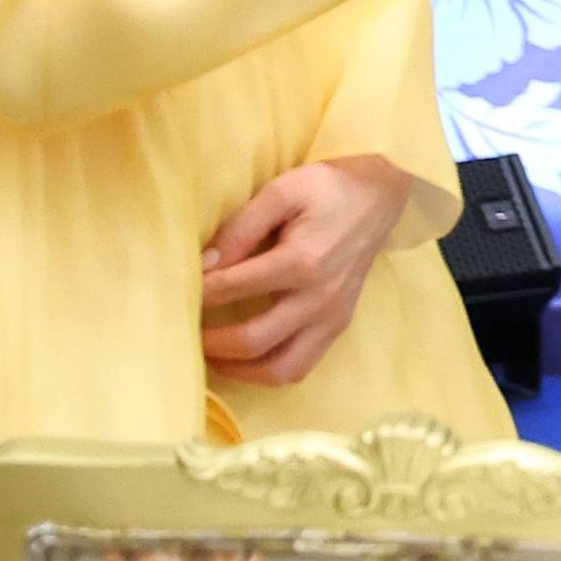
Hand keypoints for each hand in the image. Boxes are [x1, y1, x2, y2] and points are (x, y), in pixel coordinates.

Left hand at [198, 155, 412, 386]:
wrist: (381, 195)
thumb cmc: (328, 188)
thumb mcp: (281, 191)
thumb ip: (240, 228)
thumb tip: (203, 265)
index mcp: (302, 261)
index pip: (233, 288)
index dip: (199, 293)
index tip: (179, 290)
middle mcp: (319, 297)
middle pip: (253, 340)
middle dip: (210, 342)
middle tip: (187, 330)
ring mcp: (333, 316)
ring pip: (280, 369)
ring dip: (239, 370)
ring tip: (213, 355)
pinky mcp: (339, 325)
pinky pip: (301, 366)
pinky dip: (269, 371)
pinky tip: (247, 357)